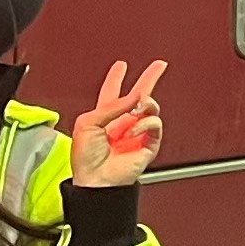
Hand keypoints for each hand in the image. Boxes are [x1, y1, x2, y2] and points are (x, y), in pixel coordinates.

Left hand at [69, 59, 167, 185]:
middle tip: (159, 66)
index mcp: (104, 116)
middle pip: (139, 95)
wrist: (96, 179)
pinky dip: (144, 124)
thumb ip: (111, 106)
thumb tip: (133, 96)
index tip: (121, 65)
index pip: (112, 92)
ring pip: (151, 107)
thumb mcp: (88, 122)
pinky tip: (133, 130)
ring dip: (144, 104)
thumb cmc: (85, 157)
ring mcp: (136, 132)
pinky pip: (154, 124)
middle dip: (150, 78)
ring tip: (136, 108)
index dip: (116, 77)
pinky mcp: (148, 143)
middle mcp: (122, 122)